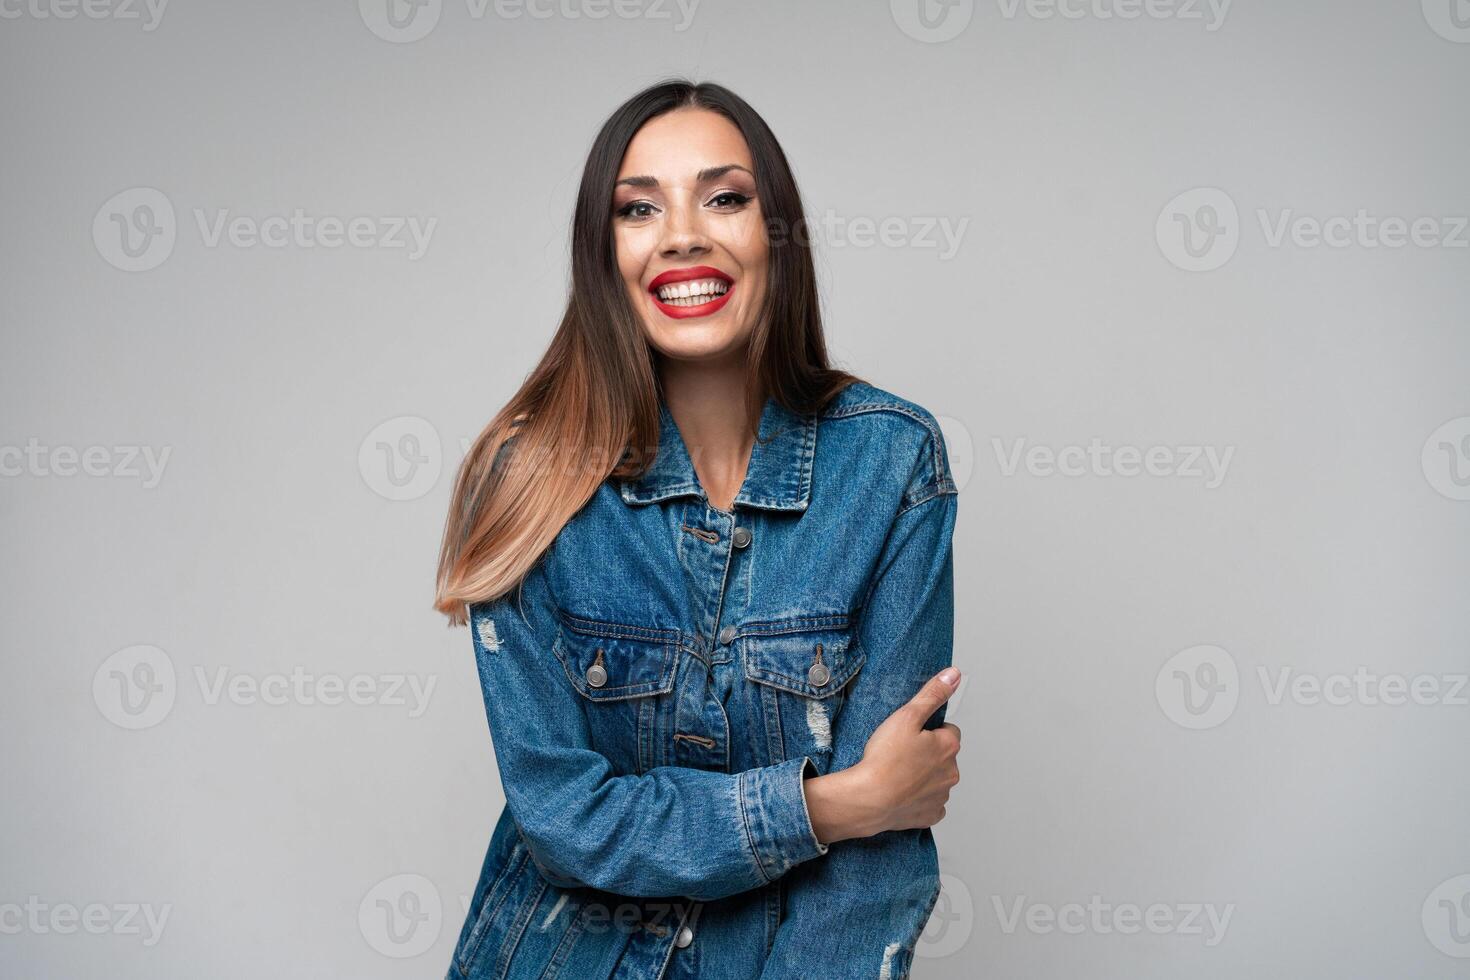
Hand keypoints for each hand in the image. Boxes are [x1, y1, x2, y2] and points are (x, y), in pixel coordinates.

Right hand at [803, 667, 962, 843]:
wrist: (868, 800)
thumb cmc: (884, 758)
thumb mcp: (906, 716)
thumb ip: (932, 694)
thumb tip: (953, 675)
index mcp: (949, 747)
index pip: (948, 731)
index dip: (928, 730)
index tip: (909, 735)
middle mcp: (952, 772)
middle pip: (943, 756)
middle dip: (927, 753)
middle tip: (900, 753)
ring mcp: (941, 796)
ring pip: (937, 779)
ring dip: (923, 775)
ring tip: (897, 773)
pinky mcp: (930, 814)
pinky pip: (930, 803)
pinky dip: (918, 799)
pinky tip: (901, 793)